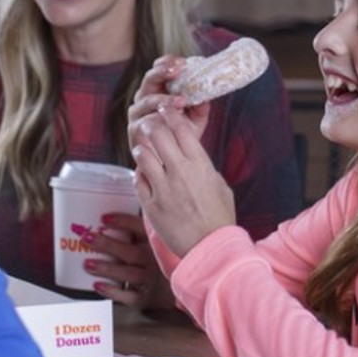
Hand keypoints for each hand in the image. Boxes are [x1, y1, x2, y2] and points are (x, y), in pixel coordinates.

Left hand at [78, 212, 175, 310]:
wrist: (179, 287)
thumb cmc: (159, 259)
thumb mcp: (154, 241)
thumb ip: (137, 229)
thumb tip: (108, 214)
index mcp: (157, 242)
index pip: (142, 229)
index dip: (123, 222)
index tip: (104, 218)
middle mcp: (156, 261)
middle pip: (132, 252)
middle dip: (108, 245)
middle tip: (87, 238)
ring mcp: (151, 280)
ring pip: (130, 274)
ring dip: (107, 269)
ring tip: (88, 264)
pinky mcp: (146, 298)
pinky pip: (129, 296)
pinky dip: (113, 292)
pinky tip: (98, 285)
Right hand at [128, 55, 208, 154]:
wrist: (173, 159)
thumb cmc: (183, 133)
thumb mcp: (197, 117)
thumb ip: (201, 105)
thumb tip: (208, 93)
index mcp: (159, 89)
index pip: (160, 68)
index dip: (169, 62)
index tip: (183, 62)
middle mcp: (145, 97)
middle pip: (150, 78)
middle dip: (163, 72)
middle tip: (177, 71)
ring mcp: (138, 113)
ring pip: (146, 99)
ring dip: (164, 98)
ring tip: (181, 101)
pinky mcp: (134, 130)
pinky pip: (143, 121)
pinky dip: (155, 119)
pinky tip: (167, 118)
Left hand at [131, 106, 235, 257]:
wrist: (210, 247)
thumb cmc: (219, 216)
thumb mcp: (219, 184)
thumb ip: (204, 166)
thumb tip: (192, 154)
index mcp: (200, 164)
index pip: (180, 127)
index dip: (171, 114)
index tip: (166, 109)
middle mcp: (179, 172)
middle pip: (157, 134)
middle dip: (151, 124)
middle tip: (148, 124)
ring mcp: (163, 188)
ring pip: (142, 154)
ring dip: (141, 148)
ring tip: (143, 148)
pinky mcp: (150, 205)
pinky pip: (138, 180)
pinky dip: (140, 174)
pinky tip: (145, 174)